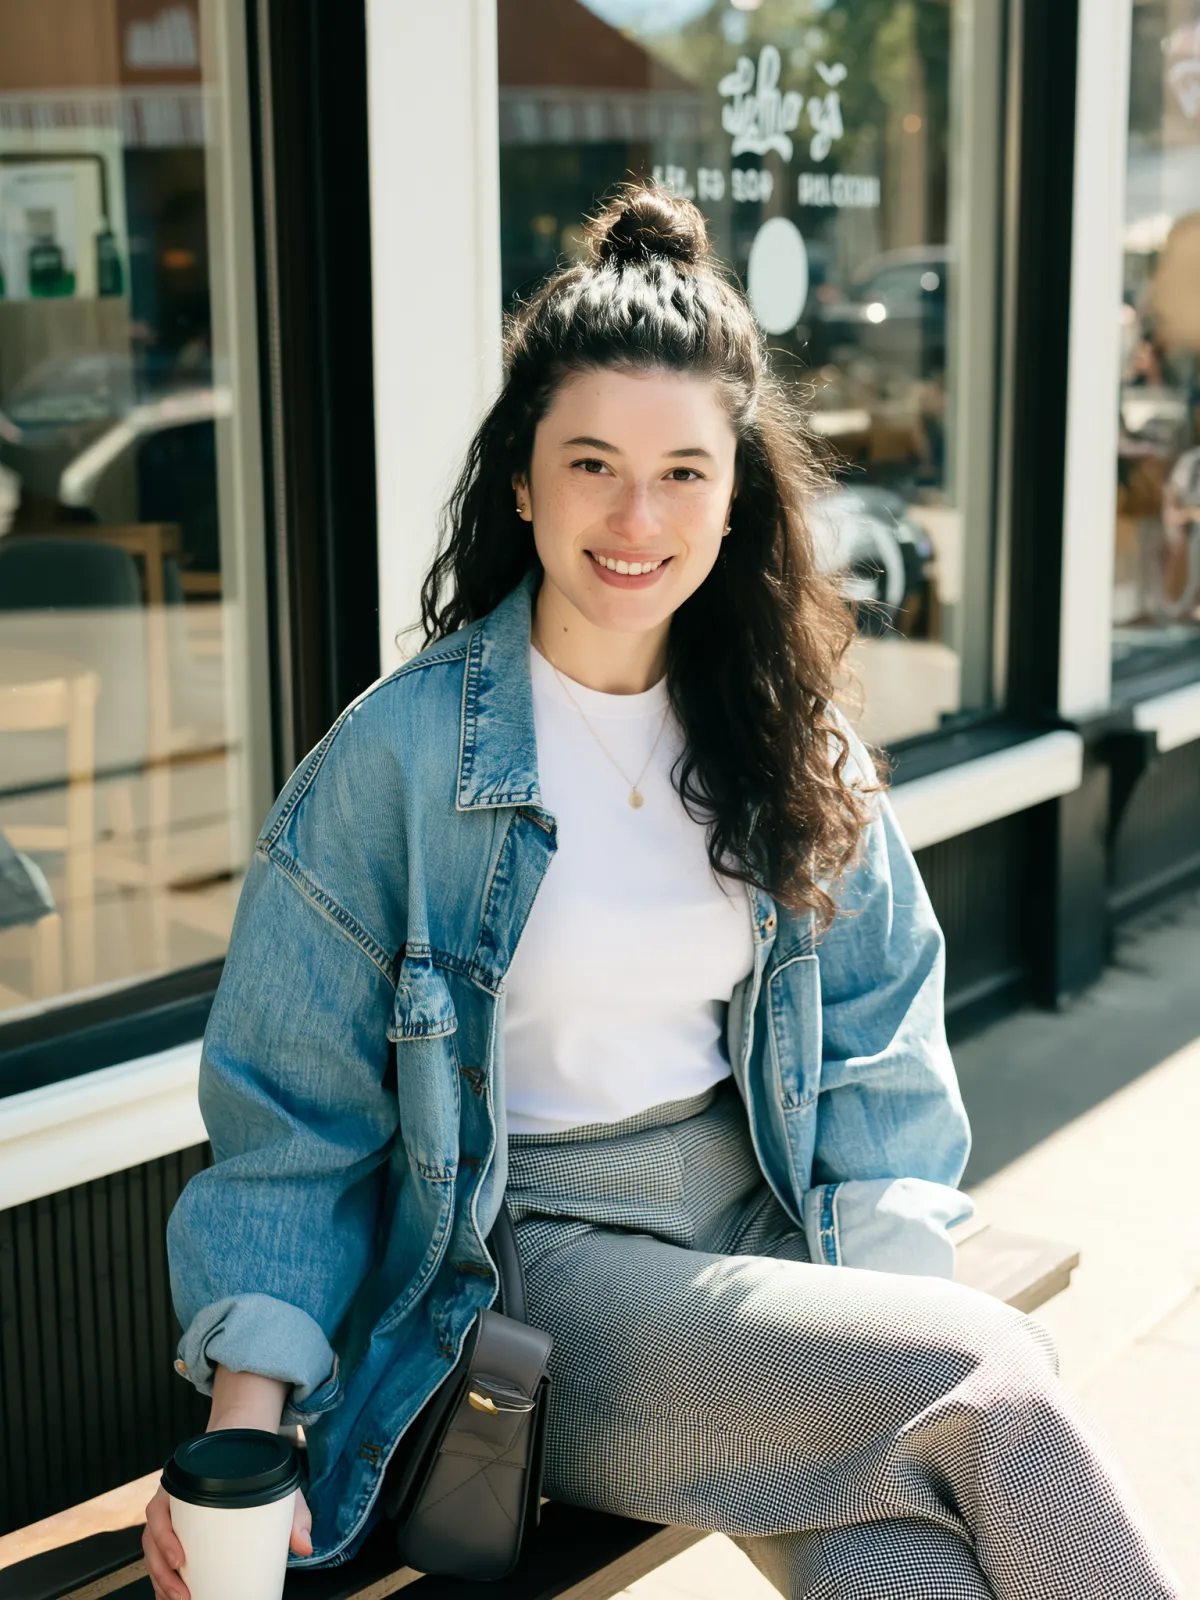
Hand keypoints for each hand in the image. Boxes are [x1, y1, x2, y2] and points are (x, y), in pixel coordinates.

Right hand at [142, 1481, 312, 1599]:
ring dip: (161, 1581)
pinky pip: (160, 1558)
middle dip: (162, 1573)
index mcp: (184, 1484)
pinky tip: (173, 1596)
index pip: (159, 1510)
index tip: (180, 1559)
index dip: (164, 1537)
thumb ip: (292, 1513)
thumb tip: (305, 1546)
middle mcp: (171, 1500)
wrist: (245, 1447)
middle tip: (183, 1594)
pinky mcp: (177, 1532)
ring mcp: (171, 1517)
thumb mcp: (273, 1483)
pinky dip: (163, 1579)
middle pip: (152, 1539)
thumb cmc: (253, 1467)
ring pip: (152, 1553)